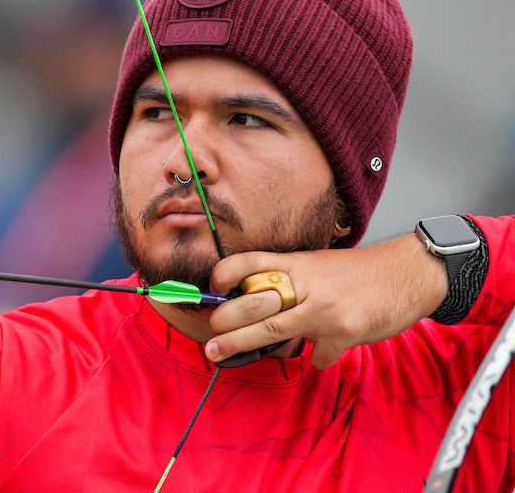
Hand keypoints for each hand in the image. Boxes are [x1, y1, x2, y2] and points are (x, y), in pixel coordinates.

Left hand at [204, 234, 447, 368]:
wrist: (409, 275)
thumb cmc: (360, 274)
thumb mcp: (318, 265)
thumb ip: (290, 280)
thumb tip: (253, 301)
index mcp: (297, 263)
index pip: (250, 262)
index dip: (226, 274)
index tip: (213, 287)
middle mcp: (307, 284)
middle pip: (254, 302)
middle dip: (226, 319)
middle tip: (211, 331)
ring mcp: (325, 309)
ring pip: (272, 329)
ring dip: (241, 343)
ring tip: (219, 352)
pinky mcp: (344, 332)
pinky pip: (316, 355)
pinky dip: (316, 358)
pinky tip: (322, 351)